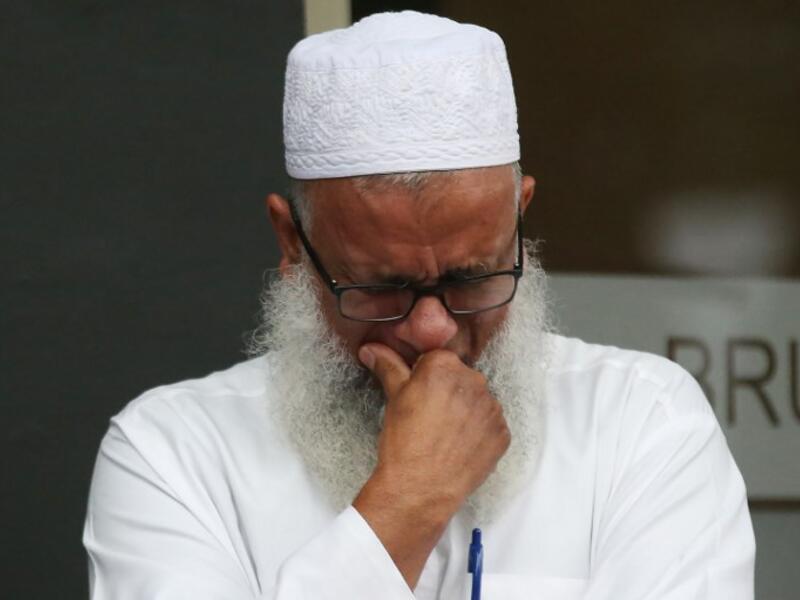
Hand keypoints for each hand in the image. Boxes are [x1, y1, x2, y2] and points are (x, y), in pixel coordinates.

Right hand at [352, 343, 509, 587]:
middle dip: (447, 392)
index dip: (425, 377)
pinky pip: (490, 425)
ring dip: (465, 412)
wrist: (420, 488)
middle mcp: (474, 381)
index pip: (438, 360)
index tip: (418, 396)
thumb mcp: (394, 398)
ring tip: (444, 435)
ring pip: (477, 401)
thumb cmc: (404, 442)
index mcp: (445, 366)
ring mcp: (492, 408)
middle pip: (460, 378)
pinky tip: (460, 446)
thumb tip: (371, 349)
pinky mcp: (502, 433)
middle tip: (429, 417)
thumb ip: (388, 366)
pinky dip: (478, 433)